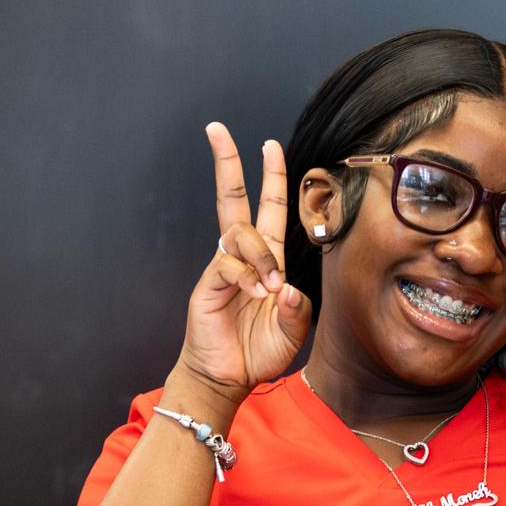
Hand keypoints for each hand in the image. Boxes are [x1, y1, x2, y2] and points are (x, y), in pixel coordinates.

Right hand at [175, 123, 313, 400]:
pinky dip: (246, 276)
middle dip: (228, 163)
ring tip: (269, 289)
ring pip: (240, 235)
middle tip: (217, 128)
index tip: (269, 145)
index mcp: (267, 260)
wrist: (229, 377)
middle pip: (234, 200)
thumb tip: (287, 286)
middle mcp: (242, 257)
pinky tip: (255, 294)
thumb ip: (297, 308)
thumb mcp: (293, 329)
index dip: (271, 179)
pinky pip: (227, 264)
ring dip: (261, 256)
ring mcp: (222, 268)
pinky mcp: (208, 284)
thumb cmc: (259, 350)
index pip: (268, 210)